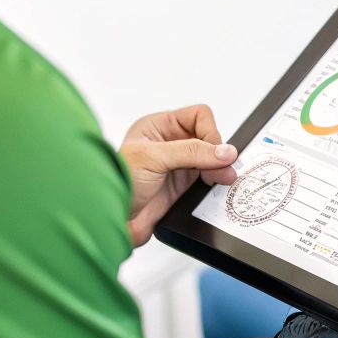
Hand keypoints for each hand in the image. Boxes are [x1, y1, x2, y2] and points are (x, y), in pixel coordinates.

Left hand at [119, 105, 238, 246]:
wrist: (112, 220)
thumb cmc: (118, 183)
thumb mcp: (154, 158)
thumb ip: (191, 152)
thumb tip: (224, 151)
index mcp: (159, 127)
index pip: (198, 117)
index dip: (209, 132)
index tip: (213, 151)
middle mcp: (170, 144)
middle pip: (208, 138)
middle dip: (217, 153)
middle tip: (223, 168)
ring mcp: (178, 166)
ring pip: (211, 160)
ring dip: (219, 168)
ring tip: (223, 179)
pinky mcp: (183, 188)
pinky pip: (208, 180)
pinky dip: (215, 183)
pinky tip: (216, 187)